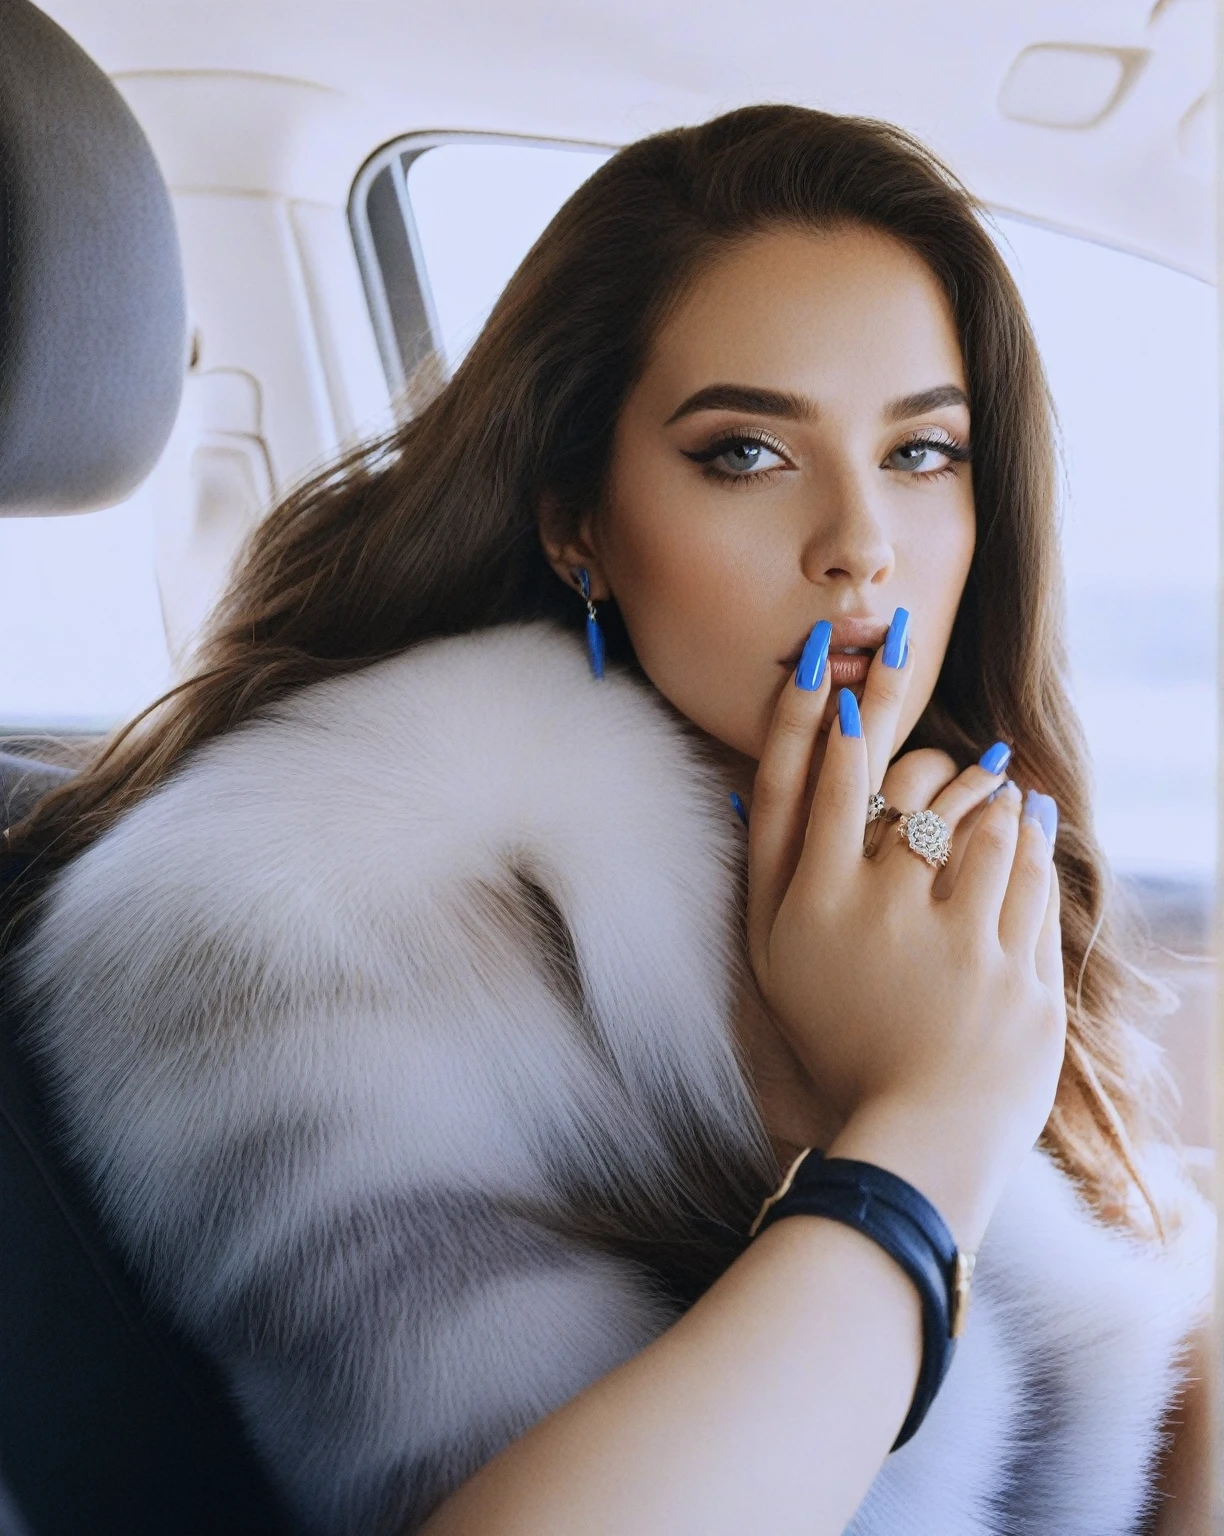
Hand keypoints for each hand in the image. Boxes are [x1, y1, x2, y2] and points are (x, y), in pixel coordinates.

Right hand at [743, 624, 1066, 1246]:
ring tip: (987, 772)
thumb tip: (755, 789)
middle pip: (897, 782)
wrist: (914, 1136)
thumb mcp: (772, 966)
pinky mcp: (1014, 972)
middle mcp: (875, 912)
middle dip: (908, 726)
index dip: (818, 715)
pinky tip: (1022, 812)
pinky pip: (1025, 870)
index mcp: (808, 910)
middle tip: (914, 686)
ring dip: (979, 782)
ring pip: (973, 816)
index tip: (828, 663)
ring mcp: (951, 942)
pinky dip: (1025, 830)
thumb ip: (766, 876)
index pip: (811, 783)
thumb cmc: (834, 1042)